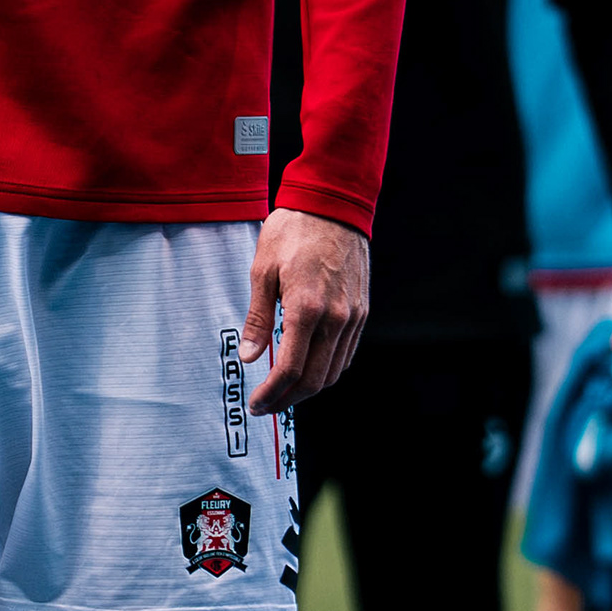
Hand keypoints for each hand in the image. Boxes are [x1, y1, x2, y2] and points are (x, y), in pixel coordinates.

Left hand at [242, 208, 369, 411]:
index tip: (255, 403)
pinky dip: (327, 369)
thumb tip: (249, 356)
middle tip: (266, 406)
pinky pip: (346, 353)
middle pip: (315, 380)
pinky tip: (308, 368)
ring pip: (334, 371)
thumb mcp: (262, 269)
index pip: (290, 369)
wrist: (334, 204)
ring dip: (309, 389)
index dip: (271, 393)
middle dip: (289, 400)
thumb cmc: (293, 231)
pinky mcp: (362, 311)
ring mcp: (353, 316)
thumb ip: (257, 317)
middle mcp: (335, 318)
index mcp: (306, 308)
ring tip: (283, 392)